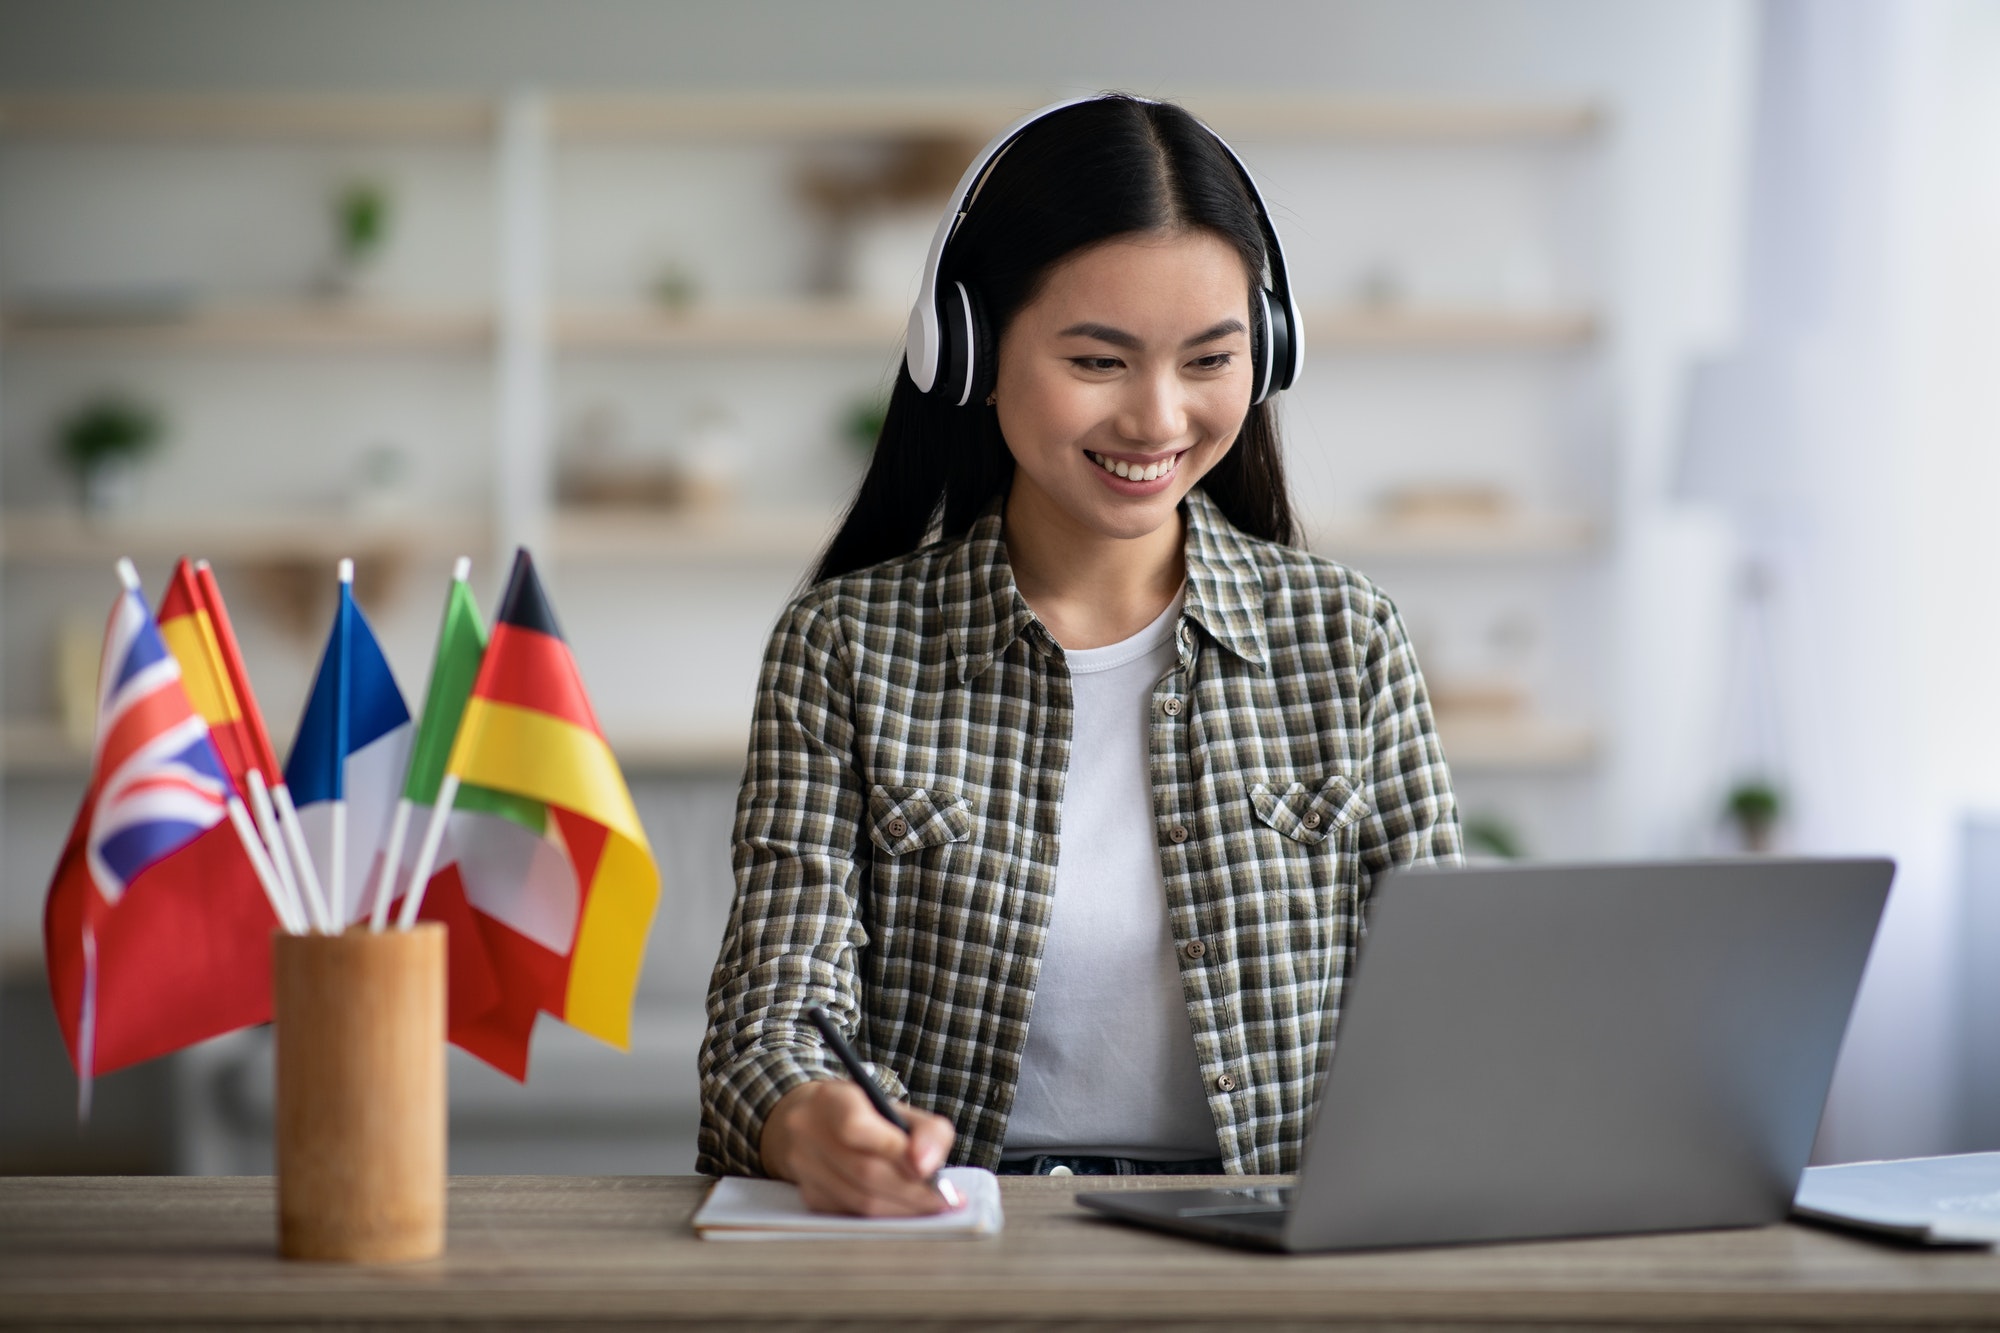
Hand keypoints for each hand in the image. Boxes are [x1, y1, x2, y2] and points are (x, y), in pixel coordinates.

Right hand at [759, 1078, 956, 1216]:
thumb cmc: (864, 1114)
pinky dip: (886, 1216)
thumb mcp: (896, 1108)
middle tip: (946, 1200)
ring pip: (860, 1200)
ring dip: (903, 1209)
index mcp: (831, 1100)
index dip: (894, 1151)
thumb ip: (926, 1130)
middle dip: (912, 1190)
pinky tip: (906, 1210)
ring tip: (933, 1207)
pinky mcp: (810, 1196)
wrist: (813, 1122)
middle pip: (864, 1171)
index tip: (930, 1170)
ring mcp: (804, 1167)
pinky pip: (854, 1215)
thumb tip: (928, 1166)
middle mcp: (808, 1132)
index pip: (856, 1128)